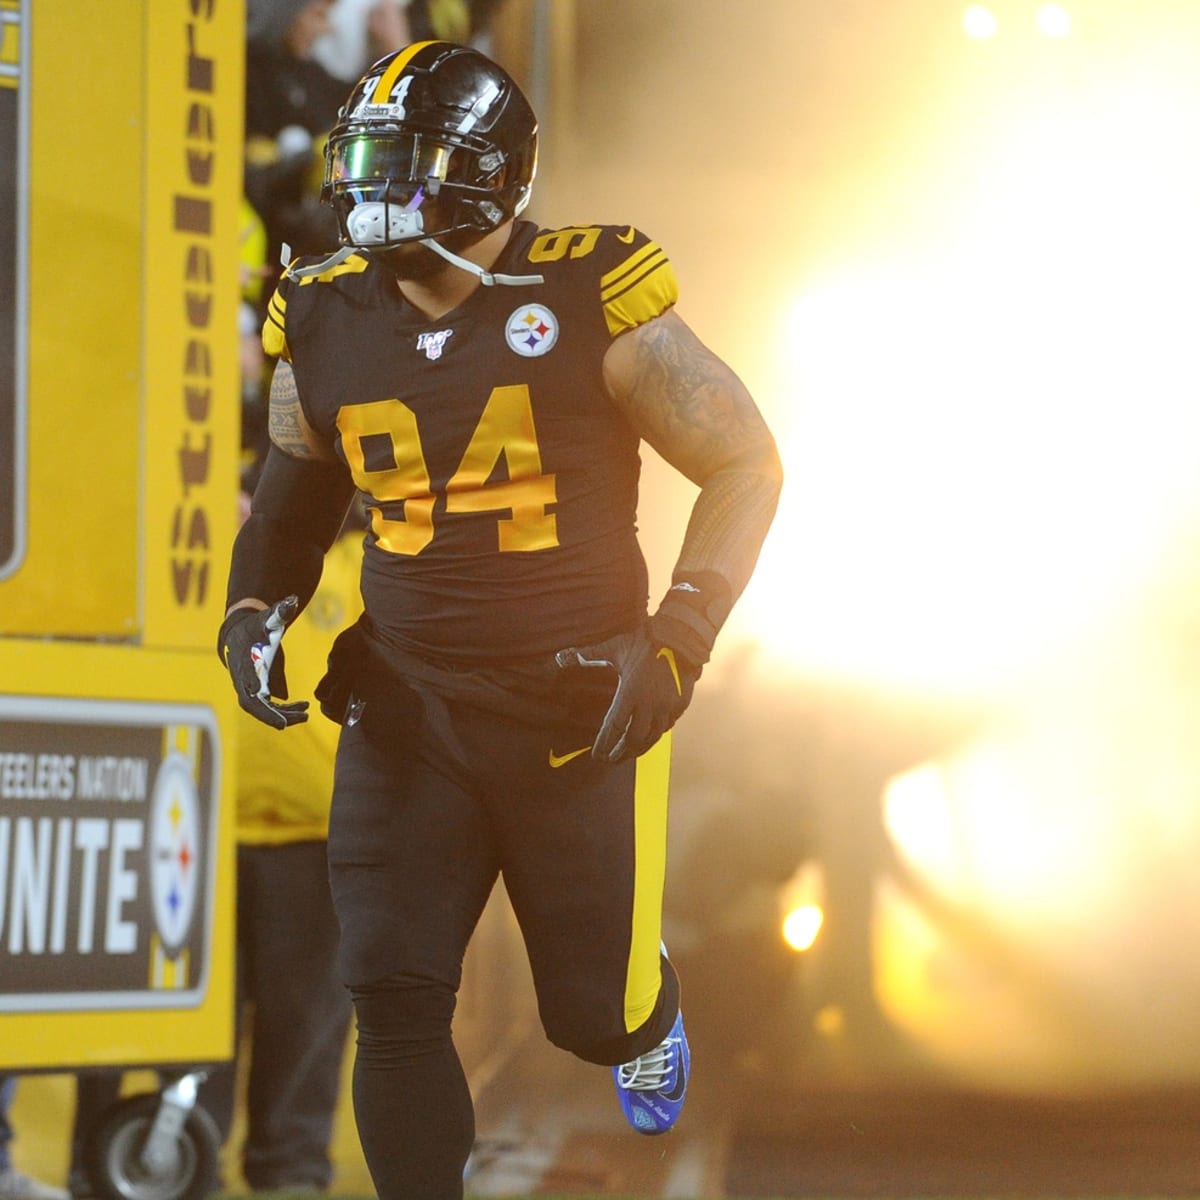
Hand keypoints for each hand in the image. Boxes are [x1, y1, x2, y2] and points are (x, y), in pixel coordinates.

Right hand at [217, 597, 308, 728]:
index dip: (258, 698)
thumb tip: (292, 601)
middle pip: (253, 704)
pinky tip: (303, 708)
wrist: (241, 632)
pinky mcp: (257, 691)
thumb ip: (280, 611)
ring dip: (284, 714)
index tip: (274, 710)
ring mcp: (248, 687)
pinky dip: (285, 709)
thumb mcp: (268, 618)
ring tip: (306, 713)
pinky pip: (269, 706)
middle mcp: (242, 679)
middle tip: (298, 718)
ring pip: (262, 709)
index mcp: (243, 663)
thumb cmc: (257, 626)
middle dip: (273, 715)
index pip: (246, 685)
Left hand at [555, 622, 698, 762]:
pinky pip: (667, 727)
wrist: (681, 637)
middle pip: (633, 739)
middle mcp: (650, 704)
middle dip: (620, 753)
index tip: (597, 755)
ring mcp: (667, 706)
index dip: (605, 744)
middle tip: (610, 760)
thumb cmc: (644, 642)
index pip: (614, 726)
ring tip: (627, 755)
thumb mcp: (614, 648)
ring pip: (652, 737)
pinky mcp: (680, 705)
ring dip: (638, 749)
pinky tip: (649, 738)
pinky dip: (655, 736)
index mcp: (631, 692)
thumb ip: (587, 655)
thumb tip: (559, 657)